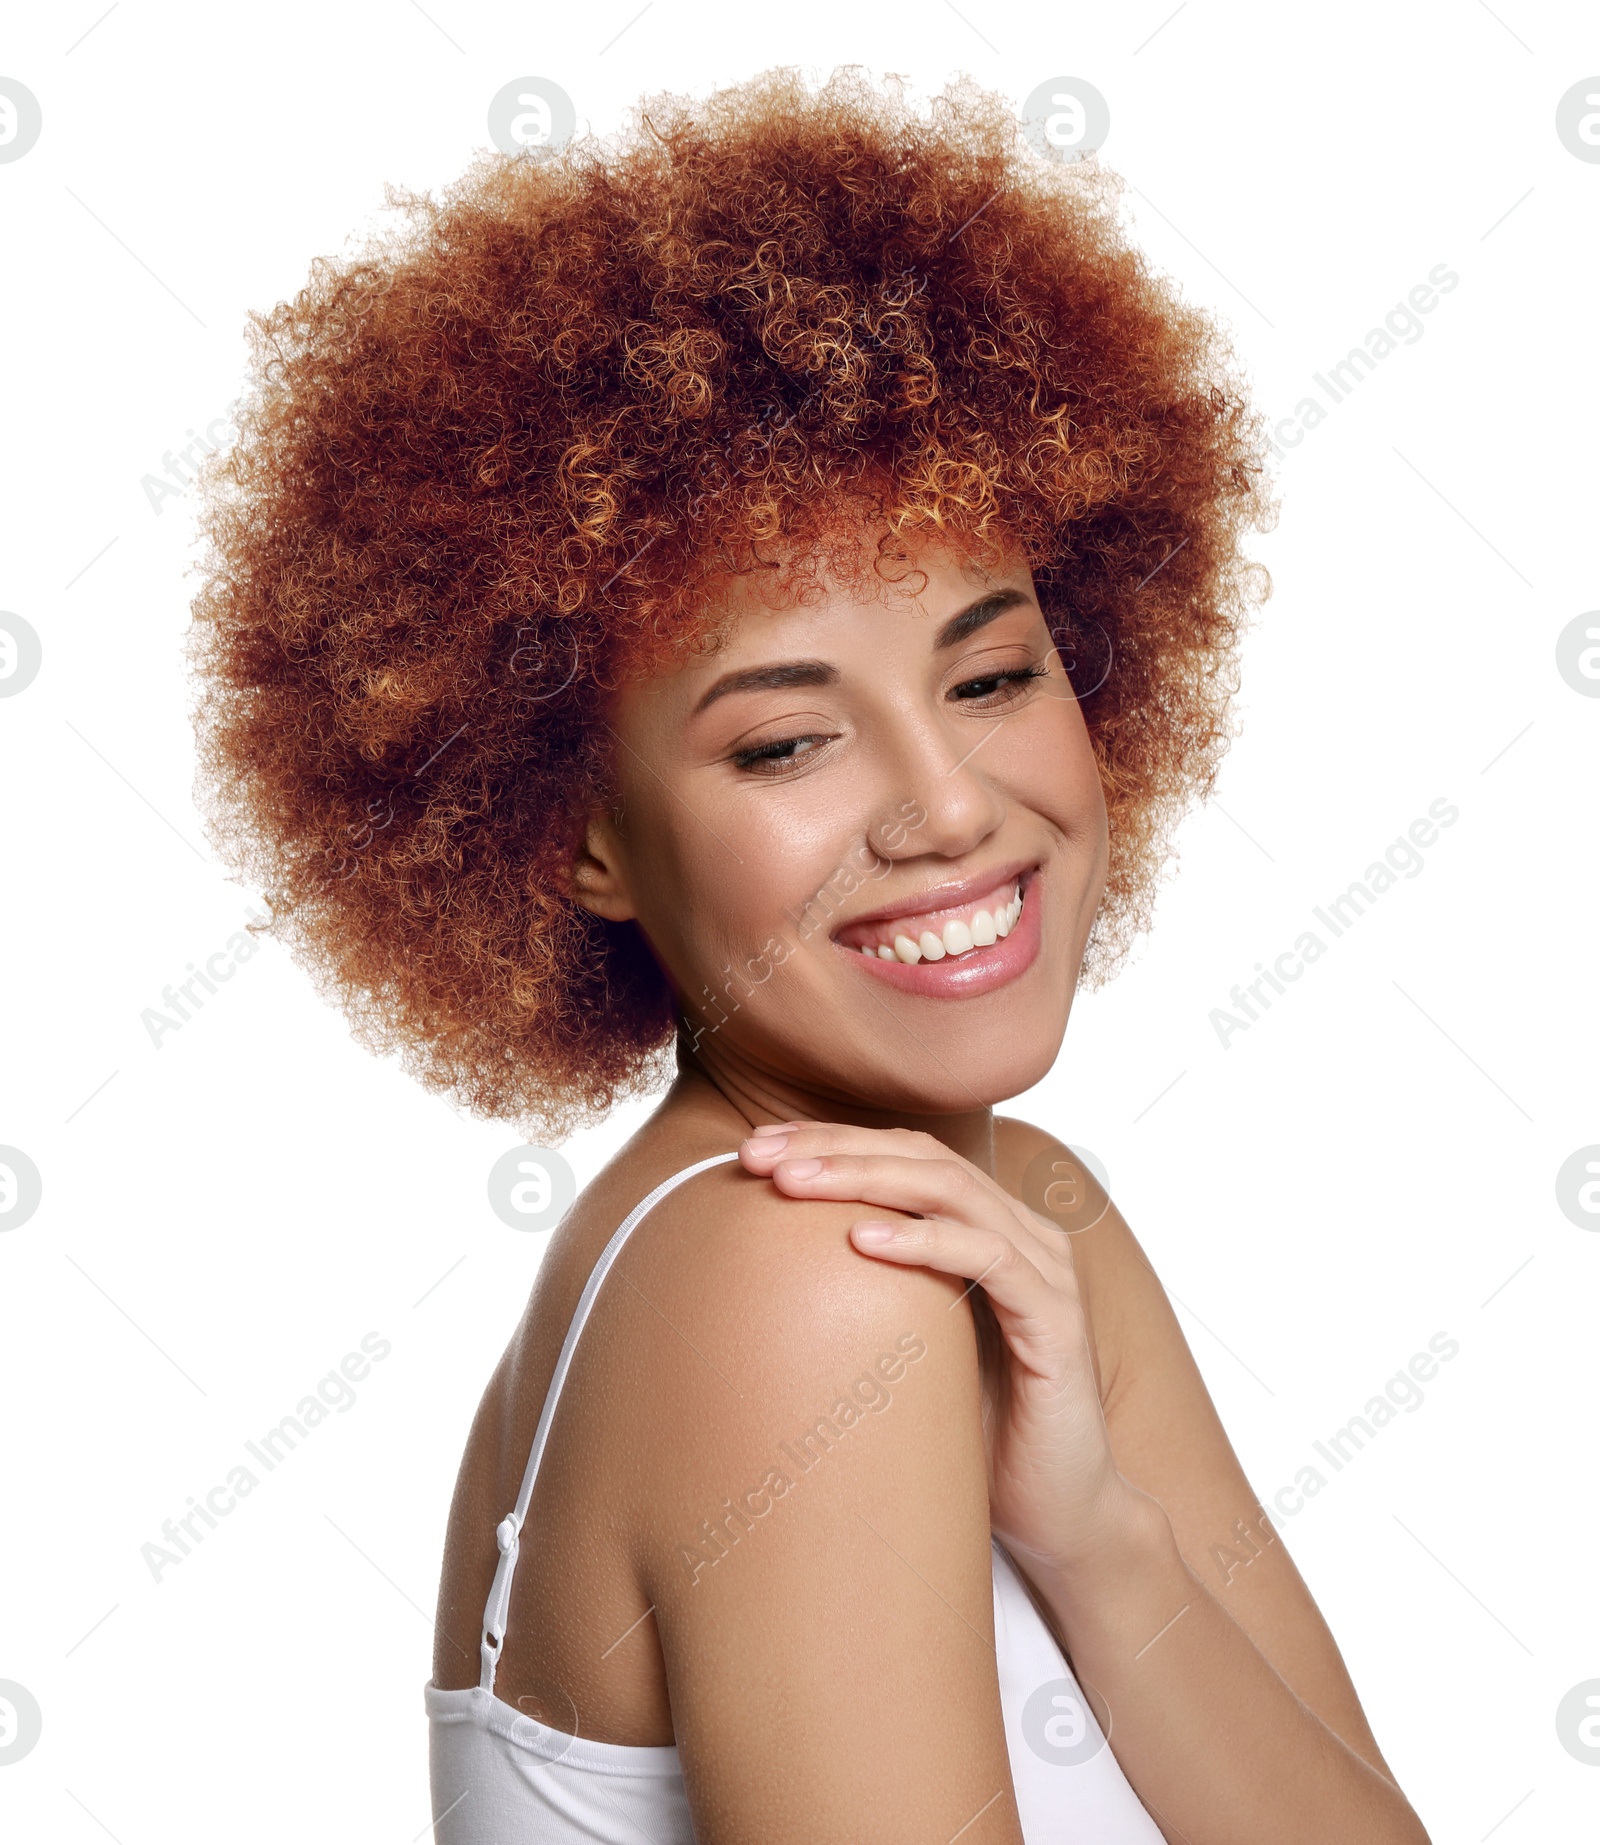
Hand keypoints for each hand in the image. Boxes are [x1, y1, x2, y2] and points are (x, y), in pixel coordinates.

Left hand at [738, 1121, 1147, 1589]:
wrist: (1060, 1512)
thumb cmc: (977, 1426)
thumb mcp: (907, 1345)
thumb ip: (865, 1295)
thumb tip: (762, 1270)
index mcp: (988, 1227)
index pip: (904, 1155)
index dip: (830, 1141)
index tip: (753, 1150)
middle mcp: (1022, 1234)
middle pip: (922, 1157)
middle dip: (835, 1148)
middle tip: (760, 1155)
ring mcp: (1046, 1272)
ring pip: (951, 1191)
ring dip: (866, 1179)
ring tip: (795, 1184)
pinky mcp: (1058, 1321)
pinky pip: (988, 1259)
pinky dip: (923, 1241)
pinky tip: (863, 1240)